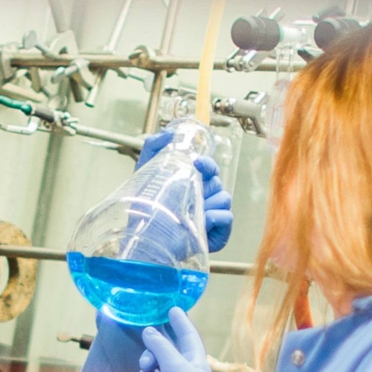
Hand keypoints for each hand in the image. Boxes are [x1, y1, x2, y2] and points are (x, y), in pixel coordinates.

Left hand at [136, 130, 233, 252]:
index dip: (207, 165)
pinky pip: (227, 217)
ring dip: (207, 203)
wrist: (144, 238)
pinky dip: (215, 218)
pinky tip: (200, 222)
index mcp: (194, 185)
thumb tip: (168, 133)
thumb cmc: (144, 209)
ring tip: (189, 212)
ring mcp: (213, 216)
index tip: (197, 164)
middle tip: (188, 194)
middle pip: (218, 183)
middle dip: (204, 186)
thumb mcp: (145, 173)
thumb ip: (152, 146)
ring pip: (224, 198)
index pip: (210, 169)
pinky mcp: (218, 233)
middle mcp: (205, 199)